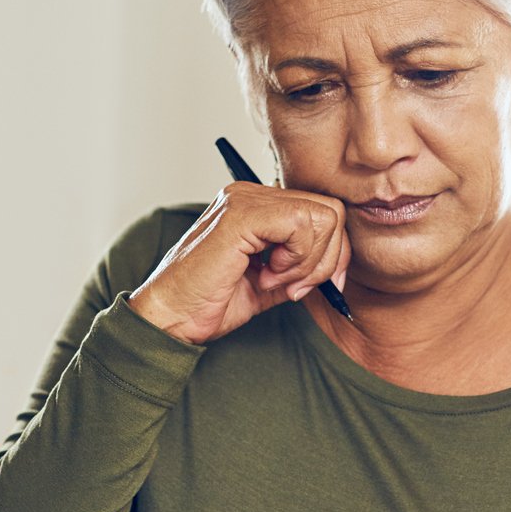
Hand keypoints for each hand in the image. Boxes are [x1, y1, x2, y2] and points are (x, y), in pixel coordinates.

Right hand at [127, 182, 349, 344]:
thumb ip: (301, 265)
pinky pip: (302, 224)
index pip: (322, 212)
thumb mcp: (270, 282)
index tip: (310, 286)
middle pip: (330, 212)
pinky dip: (296, 259)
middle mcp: (251, 193)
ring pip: (323, 217)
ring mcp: (245, 199)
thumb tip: (340, 264)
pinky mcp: (241, 214)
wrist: (170, 318)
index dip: (332, 253)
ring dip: (309, 262)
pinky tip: (266, 276)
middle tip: (292, 287)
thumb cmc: (210, 303)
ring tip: (272, 281)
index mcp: (256, 205)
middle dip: (326, 260)